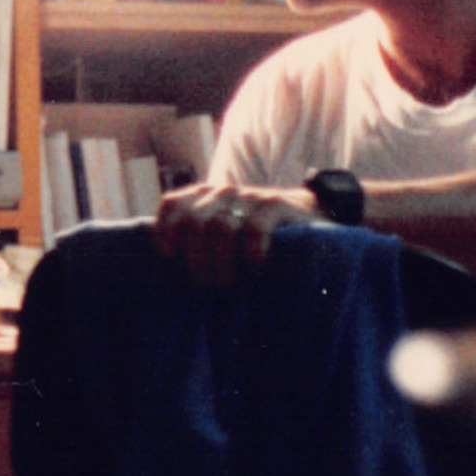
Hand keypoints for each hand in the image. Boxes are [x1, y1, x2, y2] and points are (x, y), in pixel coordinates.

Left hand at [152, 179, 323, 286]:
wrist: (310, 214)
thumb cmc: (259, 234)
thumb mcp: (227, 231)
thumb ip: (200, 239)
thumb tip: (169, 269)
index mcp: (204, 196)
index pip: (173, 204)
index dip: (165, 230)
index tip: (168, 256)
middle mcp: (224, 193)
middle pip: (193, 222)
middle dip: (196, 258)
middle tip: (206, 282)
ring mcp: (250, 197)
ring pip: (219, 227)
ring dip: (219, 261)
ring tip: (227, 282)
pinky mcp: (275, 205)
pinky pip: (254, 230)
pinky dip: (250, 255)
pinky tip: (254, 271)